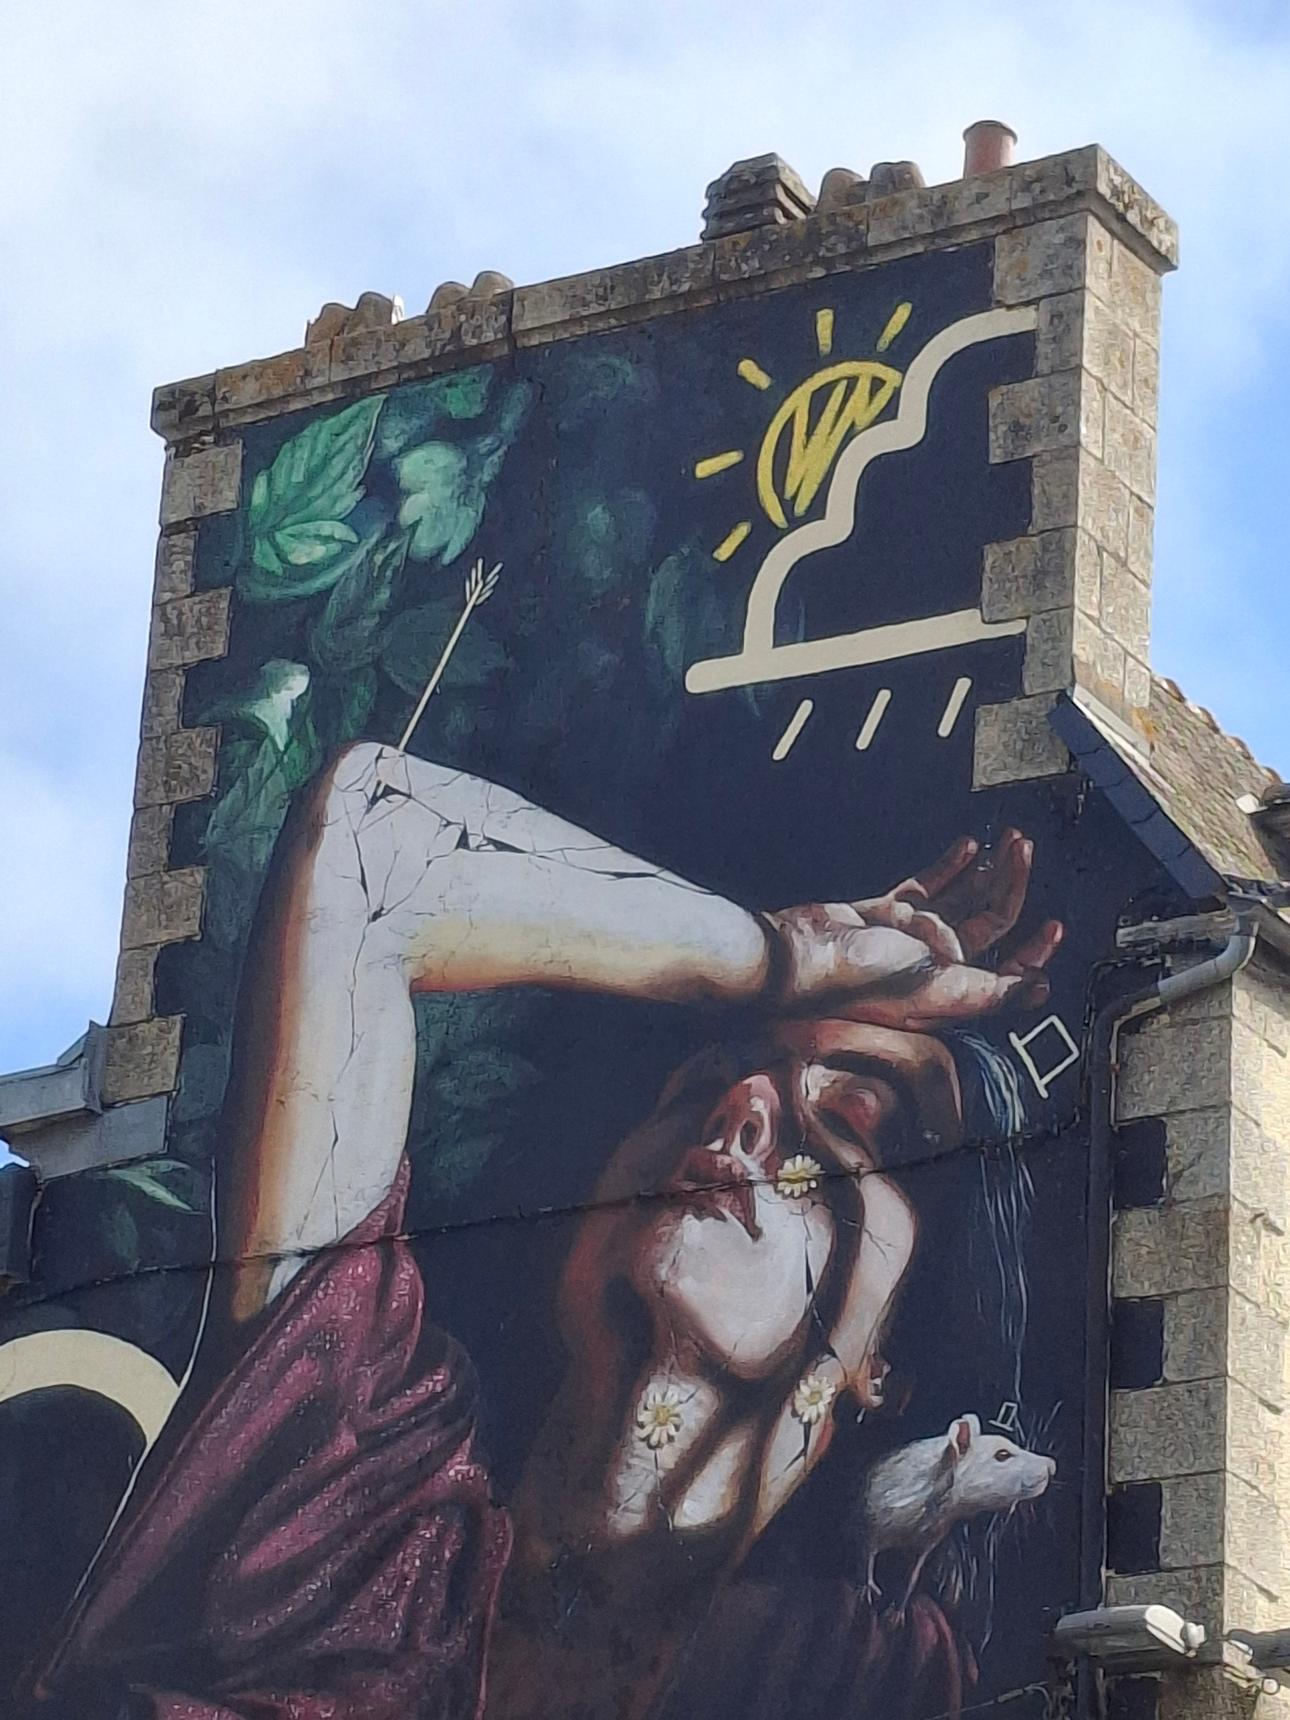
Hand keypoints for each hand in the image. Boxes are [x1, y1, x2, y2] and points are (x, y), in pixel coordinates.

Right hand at [764, 830, 1061, 1029]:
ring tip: (1007, 841)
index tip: (1055, 924)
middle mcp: (935, 963)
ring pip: (962, 898)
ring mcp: (911, 935)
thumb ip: (993, 991)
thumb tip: (1040, 989)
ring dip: (987, 870)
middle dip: (1013, 885)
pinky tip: (967, 847)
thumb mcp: (940, 989)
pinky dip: (948, 866)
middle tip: (1024, 849)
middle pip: (989, 922)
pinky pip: (926, 886)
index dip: (1036, 951)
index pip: (1007, 968)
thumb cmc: (864, 981)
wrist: (803, 956)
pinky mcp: (885, 911)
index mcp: (952, 988)